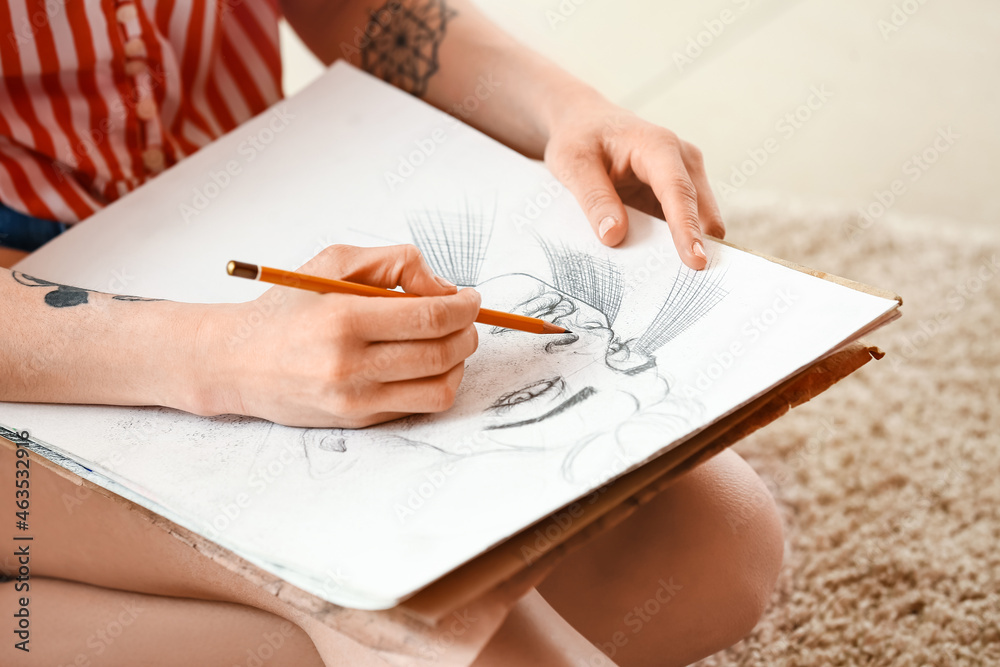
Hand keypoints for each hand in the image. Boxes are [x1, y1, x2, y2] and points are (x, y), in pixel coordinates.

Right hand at [205, 244, 480, 427]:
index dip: (465, 307)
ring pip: (441, 387)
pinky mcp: (359, 421)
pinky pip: (420, 405)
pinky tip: (425, 362)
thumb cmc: (289, 307)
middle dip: (468, 332)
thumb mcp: (335, 262)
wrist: (238, 362)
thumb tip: (446, 290)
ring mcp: (355, 400)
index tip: (472, 300)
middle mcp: (349, 366)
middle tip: (466, 318)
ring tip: (449, 341)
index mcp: (343, 319)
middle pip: (442, 353)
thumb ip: (396, 263)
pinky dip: (437, 382)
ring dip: (459, 361)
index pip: (430, 317)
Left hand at [544, 91, 725, 269]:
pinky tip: (661, 267)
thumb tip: (614, 236)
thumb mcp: (572, 163)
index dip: (687, 228)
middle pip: (700, 210)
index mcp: (658, 146)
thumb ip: (594, 198)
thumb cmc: (579, 137)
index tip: (694, 261)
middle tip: (692, 286)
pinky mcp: (679, 193)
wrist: (585, 123)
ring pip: (699, 220)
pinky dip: (676, 245)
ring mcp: (685, 176)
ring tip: (676, 282)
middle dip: (699, 245)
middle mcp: (682, 159)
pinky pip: (685, 224)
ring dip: (688, 247)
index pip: (678, 192)